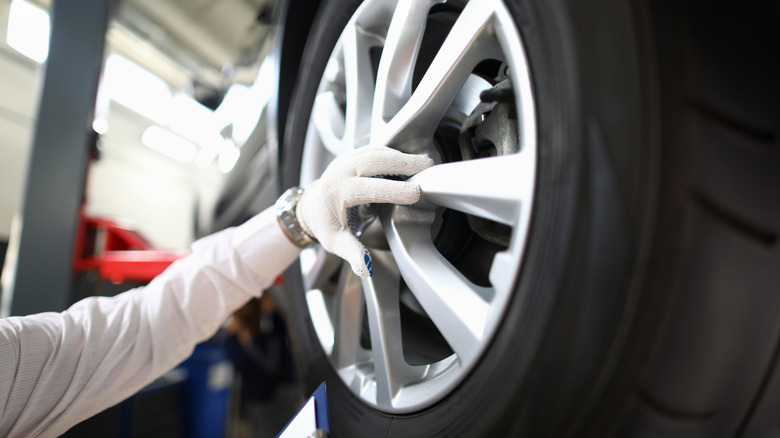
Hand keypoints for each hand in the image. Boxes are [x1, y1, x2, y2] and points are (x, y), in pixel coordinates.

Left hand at [296, 145, 433, 276]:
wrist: (310, 206)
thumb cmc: (325, 224)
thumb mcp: (335, 242)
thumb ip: (352, 253)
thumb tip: (366, 268)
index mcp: (337, 192)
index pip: (368, 188)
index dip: (393, 190)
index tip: (415, 193)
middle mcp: (340, 171)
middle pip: (373, 160)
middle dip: (402, 163)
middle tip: (427, 169)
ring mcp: (346, 160)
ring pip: (376, 151)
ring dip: (401, 156)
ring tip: (424, 164)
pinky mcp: (353, 155)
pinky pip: (375, 149)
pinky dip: (394, 153)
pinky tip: (410, 161)